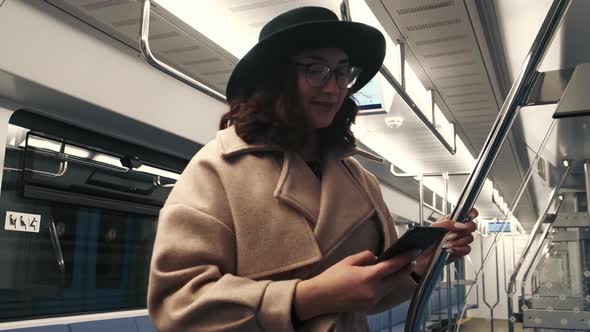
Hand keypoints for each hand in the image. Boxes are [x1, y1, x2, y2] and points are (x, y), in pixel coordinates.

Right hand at [294, 250, 419, 319]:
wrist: (320, 298)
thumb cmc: (331, 278)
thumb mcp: (348, 261)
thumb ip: (366, 256)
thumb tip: (377, 258)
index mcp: (368, 277)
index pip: (392, 266)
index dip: (405, 258)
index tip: (413, 251)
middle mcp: (373, 290)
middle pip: (396, 279)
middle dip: (406, 269)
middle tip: (412, 260)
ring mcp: (372, 300)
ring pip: (390, 287)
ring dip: (396, 278)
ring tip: (401, 268)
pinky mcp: (369, 306)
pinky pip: (382, 293)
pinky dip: (386, 285)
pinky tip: (386, 279)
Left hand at [413, 208, 477, 274]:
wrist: (421, 256)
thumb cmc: (424, 241)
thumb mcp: (433, 228)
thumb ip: (446, 223)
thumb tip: (459, 223)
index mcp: (451, 220)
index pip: (466, 212)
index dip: (471, 213)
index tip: (469, 216)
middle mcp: (457, 230)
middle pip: (472, 226)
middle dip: (463, 230)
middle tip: (451, 234)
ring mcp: (459, 240)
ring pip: (469, 238)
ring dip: (458, 241)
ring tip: (445, 243)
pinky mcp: (459, 251)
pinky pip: (467, 249)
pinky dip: (458, 249)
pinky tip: (449, 249)